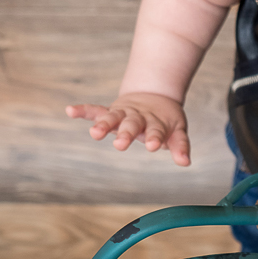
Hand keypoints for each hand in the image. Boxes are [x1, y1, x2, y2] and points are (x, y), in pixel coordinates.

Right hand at [66, 92, 190, 165]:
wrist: (155, 96)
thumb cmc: (166, 121)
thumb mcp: (177, 131)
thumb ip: (180, 146)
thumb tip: (186, 162)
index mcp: (156, 123)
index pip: (156, 130)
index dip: (156, 137)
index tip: (154, 146)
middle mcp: (138, 117)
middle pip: (132, 124)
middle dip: (126, 133)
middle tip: (120, 144)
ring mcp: (124, 114)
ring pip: (113, 117)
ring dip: (104, 124)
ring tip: (95, 133)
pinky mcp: (111, 111)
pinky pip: (96, 110)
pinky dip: (84, 110)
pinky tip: (70, 110)